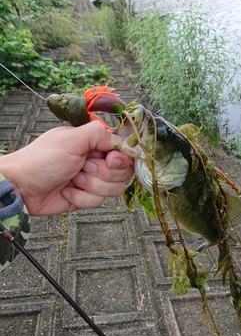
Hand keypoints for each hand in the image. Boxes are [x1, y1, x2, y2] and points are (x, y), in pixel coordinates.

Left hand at [0, 121, 132, 215]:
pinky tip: (66, 190)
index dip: (120, 159)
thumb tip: (120, 141)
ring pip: (112, 189)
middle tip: (83, 168)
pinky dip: (80, 197)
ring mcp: (91, 181)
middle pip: (122, 173)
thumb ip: (98, 133)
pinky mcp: (85, 198)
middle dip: (102, 173)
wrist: (22, 187)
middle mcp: (95, 161)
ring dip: (91, 186)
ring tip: (72, 179)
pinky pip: (98, 202)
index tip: (110, 161)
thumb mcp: (71, 140)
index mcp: (92, 143)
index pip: (122, 151)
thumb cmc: (42, 160)